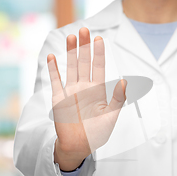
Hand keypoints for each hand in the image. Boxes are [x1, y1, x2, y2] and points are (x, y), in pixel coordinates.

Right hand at [47, 27, 126, 170]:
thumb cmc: (97, 133)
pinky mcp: (58, 98)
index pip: (98, 67)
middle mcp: (84, 87)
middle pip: (84, 62)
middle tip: (85, 29)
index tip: (100, 39)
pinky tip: (52, 56)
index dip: (99, 53)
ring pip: (71, 67)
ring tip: (71, 36)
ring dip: (71, 52)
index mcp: (97, 90)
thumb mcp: (111, 116)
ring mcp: (70, 91)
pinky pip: (55, 81)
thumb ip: (117, 99)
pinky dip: (53, 69)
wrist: (79, 146)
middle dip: (84, 46)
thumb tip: (124, 81)